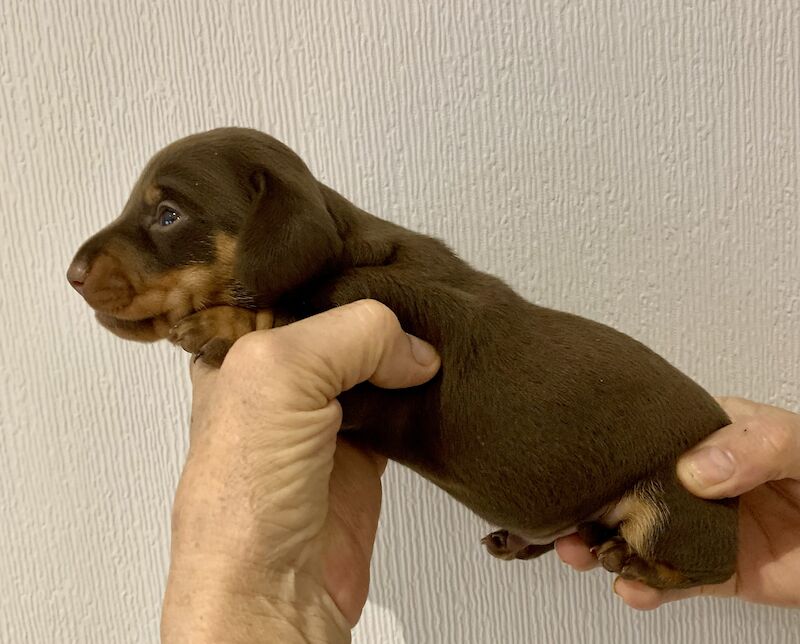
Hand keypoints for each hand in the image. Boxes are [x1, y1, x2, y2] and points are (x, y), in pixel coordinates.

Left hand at [161, 300, 440, 642]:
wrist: (280, 589)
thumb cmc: (245, 498)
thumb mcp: (281, 374)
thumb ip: (351, 335)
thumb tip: (412, 347)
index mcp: (236, 352)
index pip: (285, 286)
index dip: (328, 267)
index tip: (373, 251)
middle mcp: (276, 381)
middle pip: (334, 322)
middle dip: (373, 306)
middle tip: (413, 282)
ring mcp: (319, 416)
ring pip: (370, 361)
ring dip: (400, 350)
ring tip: (432, 321)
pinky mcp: (359, 451)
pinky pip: (398, 404)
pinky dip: (419, 391)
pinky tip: (436, 375)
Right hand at [556, 397, 799, 609]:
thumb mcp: (797, 441)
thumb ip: (753, 445)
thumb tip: (694, 470)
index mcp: (703, 437)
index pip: (645, 439)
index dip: (608, 450)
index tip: (578, 461)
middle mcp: (692, 482)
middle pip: (630, 492)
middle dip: (591, 506)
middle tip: (565, 518)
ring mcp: (700, 529)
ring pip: (641, 538)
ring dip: (605, 548)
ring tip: (581, 554)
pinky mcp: (716, 572)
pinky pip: (674, 581)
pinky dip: (647, 588)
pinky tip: (631, 589)